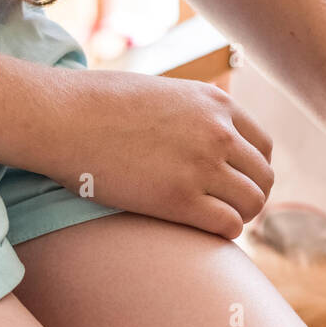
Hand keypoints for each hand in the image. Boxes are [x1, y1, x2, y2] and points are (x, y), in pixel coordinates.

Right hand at [51, 70, 273, 238]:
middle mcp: (218, 133)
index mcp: (217, 104)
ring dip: (240, 217)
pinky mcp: (179, 199)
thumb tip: (202, 138)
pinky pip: (228, 225)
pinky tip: (206, 231)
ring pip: (252, 203)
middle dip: (250, 196)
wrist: (62, 117)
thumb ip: (194, 113)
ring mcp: (201, 166)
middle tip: (227, 208)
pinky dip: (224, 233)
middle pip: (263, 177)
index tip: (235, 183)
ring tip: (216, 220)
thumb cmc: (100, 105)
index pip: (263, 146)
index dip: (253, 170)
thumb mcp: (164, 93)